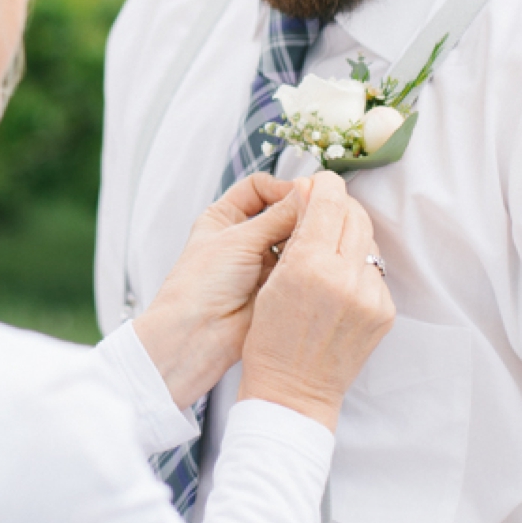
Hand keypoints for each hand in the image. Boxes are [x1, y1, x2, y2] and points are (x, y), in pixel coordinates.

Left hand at [134, 173, 304, 410]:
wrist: (198, 334)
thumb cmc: (202, 284)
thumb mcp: (240, 239)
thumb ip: (278, 215)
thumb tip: (311, 191)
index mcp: (223, 217)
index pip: (258, 188)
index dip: (281, 188)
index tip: (304, 192)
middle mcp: (242, 237)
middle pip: (280, 213)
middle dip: (299, 213)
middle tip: (323, 212)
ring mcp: (259, 261)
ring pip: (292, 239)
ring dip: (305, 237)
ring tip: (319, 237)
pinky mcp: (275, 284)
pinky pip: (298, 264)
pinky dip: (307, 260)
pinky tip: (317, 259)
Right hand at [237, 173, 393, 430]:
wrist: (293, 392)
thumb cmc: (270, 339)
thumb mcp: (271, 281)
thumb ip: (296, 236)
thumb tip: (312, 194)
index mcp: (310, 265)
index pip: (328, 200)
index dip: (322, 185)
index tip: (316, 185)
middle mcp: (346, 276)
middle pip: (355, 214)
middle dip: (338, 207)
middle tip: (322, 213)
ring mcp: (370, 295)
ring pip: (368, 241)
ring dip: (350, 237)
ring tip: (328, 254)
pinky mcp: (384, 311)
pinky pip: (374, 272)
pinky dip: (358, 269)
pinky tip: (339, 285)